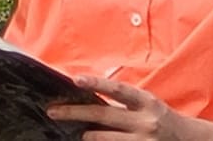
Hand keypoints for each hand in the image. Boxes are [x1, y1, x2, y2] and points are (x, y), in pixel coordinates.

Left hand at [47, 76, 199, 140]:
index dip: (96, 83)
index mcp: (146, 102)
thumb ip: (122, 99)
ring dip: (87, 134)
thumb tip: (88, 92)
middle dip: (74, 112)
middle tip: (52, 110)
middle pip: (103, 115)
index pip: (117, 89)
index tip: (75, 79)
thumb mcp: (146, 103)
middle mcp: (145, 121)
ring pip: (104, 138)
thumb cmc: (160, 118)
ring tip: (80, 132)